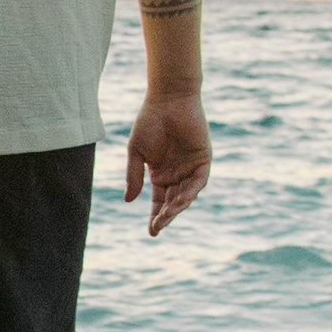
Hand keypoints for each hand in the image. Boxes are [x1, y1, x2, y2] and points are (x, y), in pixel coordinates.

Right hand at [125, 94, 211, 236]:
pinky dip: (191, 191)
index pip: (159, 201)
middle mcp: (177, 174)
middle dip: (166, 216)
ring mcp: (191, 167)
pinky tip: (181, 199)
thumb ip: (134, 176)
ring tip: (167, 215)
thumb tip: (128, 201)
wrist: (168, 99)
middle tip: (158, 227)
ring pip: (186, 194)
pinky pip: (199, 181)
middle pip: (173, 202)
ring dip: (178, 206)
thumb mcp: (136, 152)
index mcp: (160, 174)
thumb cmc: (149, 121)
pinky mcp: (203, 159)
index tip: (152, 232)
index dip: (156, 216)